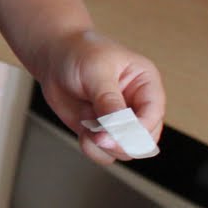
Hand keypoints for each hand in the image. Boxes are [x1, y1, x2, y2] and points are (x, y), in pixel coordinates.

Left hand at [33, 30, 164, 164]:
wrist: (54, 59)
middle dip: (122, 143)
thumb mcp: (96, 72)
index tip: (114, 134)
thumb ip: (108, 101)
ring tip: (87, 130)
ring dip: (105, 147)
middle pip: (144, 139)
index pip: (153, 114)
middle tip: (98, 136)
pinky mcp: (102, 132)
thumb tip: (116, 128)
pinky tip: (83, 133)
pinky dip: (94, 150)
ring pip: (126, 151)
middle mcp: (138, 106)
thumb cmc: (79, 54)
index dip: (138, 129)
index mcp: (146, 83)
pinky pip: (106, 153)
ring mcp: (120, 121)